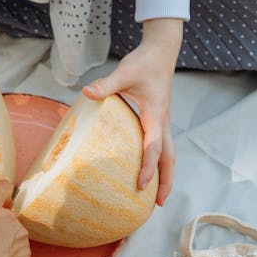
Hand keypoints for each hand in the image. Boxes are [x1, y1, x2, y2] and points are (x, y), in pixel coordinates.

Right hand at [0, 180, 30, 256]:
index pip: (2, 186)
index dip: (3, 191)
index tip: (3, 196)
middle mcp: (6, 216)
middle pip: (7, 216)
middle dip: (0, 227)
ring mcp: (18, 234)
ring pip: (15, 235)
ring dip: (7, 243)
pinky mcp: (26, 252)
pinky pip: (20, 252)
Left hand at [82, 18, 182, 205]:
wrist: (160, 52)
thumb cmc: (142, 63)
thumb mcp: (124, 73)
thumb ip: (105, 85)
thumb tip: (86, 92)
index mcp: (155, 116)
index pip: (154, 148)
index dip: (148, 167)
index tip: (141, 185)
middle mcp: (162, 123)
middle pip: (169, 158)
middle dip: (165, 181)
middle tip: (159, 204)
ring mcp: (162, 123)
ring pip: (169, 155)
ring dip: (166, 175)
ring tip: (158, 197)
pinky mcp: (158, 121)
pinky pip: (162, 147)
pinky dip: (160, 163)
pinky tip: (149, 172)